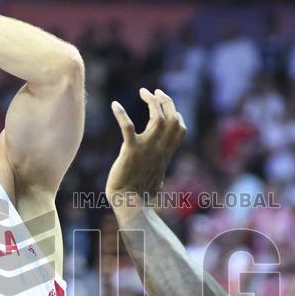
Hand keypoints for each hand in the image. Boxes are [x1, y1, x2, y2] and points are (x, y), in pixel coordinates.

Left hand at [106, 88, 186, 208]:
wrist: (129, 203)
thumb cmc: (139, 197)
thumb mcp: (155, 184)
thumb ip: (158, 178)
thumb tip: (160, 185)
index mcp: (165, 154)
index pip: (180, 128)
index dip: (175, 113)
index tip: (165, 106)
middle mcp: (160, 148)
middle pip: (172, 118)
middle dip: (166, 101)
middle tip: (155, 92)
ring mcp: (146, 149)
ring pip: (158, 118)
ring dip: (152, 102)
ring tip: (143, 92)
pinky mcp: (130, 151)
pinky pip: (128, 128)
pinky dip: (121, 115)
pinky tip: (114, 105)